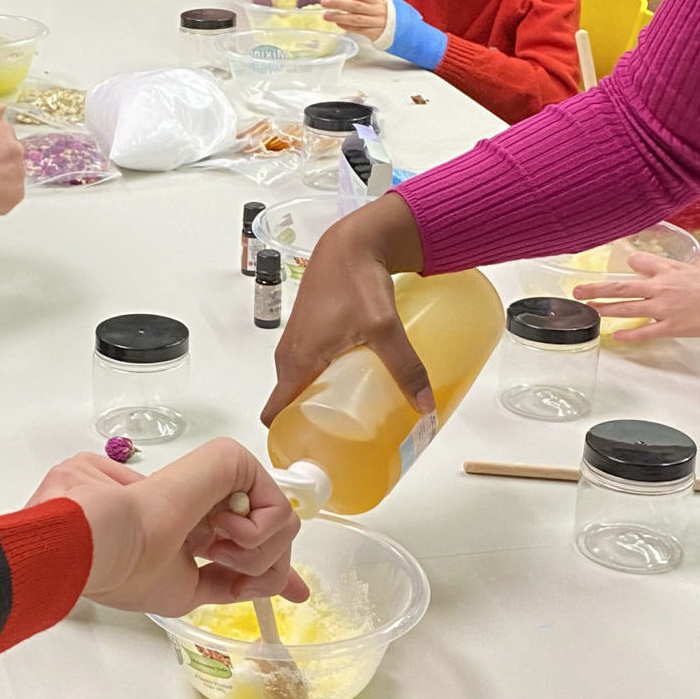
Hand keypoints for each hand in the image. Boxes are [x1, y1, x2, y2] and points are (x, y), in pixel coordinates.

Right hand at [30, 439, 307, 615]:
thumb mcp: (186, 591)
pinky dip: (257, 533)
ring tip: (212, 548)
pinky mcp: (228, 461)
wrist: (100, 541)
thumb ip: (228, 584)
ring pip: (281, 521)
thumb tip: (275, 588)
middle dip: (263, 565)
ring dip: (255, 553)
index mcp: (191, 527)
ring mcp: (218, 481)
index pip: (248, 539)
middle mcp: (208, 503)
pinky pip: (276, 504)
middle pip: (274, 534)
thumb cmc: (125, 568)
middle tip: (221, 564)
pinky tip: (219, 530)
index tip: (295, 591)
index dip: (274, 565)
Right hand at [262, 192, 430, 424]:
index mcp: (295, 363)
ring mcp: (298, 344)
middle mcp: (289, 357)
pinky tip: (355, 383)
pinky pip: (312, 368)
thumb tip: (424, 405)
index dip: (289, 439)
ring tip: (356, 417)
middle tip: (347, 442)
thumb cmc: (354, 280)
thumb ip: (405, 366)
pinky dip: (327, 381)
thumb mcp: (384, 327)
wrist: (350, 243)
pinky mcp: (311, 333)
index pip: (275, 415)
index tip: (313, 455)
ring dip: (322, 403)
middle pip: (292, 404)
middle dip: (314, 426)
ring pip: (303, 386)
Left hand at [322, 0, 389, 43]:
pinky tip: (339, 25)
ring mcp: (377, 23)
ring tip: (326, 16)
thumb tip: (346, 4)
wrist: (408, 32)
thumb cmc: (390, 19)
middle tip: (324, 2)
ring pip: (355, 19)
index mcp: (378, 2)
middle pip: (355, 6)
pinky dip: (348, 27)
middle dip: (338, 3)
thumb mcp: (381, 8)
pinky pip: (359, 30)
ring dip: (339, 17)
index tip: (343, 0)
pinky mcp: (376, 34)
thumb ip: (366, 5)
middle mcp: (377, 12)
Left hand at [573, 253, 699, 343]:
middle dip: (597, 288)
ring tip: (588, 309)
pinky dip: (628, 335)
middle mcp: (662, 287)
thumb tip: (699, 261)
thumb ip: (698, 266)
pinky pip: (644, 332)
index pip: (640, 261)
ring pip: (627, 308)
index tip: (625, 264)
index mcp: (671, 269)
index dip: (631, 262)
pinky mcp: (670, 327)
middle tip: (577, 290)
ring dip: (604, 309)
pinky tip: (615, 335)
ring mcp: (664, 308)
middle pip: (622, 286)